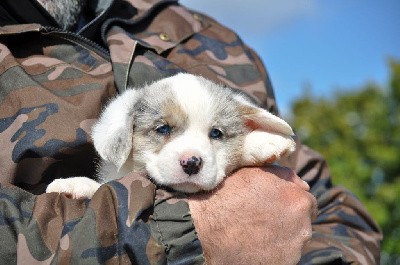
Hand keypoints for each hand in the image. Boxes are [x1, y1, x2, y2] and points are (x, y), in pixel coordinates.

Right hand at [188, 166, 316, 264]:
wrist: (203, 232)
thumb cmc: (224, 198)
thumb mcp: (251, 173)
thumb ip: (280, 175)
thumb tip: (299, 182)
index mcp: (297, 194)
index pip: (305, 197)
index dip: (289, 199)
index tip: (276, 204)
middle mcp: (302, 219)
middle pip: (303, 218)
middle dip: (288, 217)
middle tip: (265, 218)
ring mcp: (296, 244)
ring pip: (295, 237)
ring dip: (283, 234)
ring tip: (257, 232)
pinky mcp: (287, 262)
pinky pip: (286, 254)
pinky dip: (275, 250)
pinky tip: (256, 245)